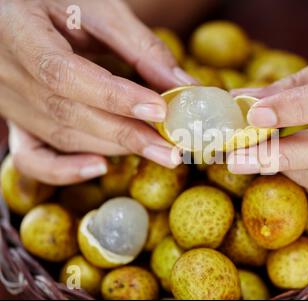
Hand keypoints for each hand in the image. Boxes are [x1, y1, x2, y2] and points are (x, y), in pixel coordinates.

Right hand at [0, 0, 193, 183]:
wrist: (16, 11)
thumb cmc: (56, 0)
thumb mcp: (97, 8)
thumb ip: (139, 46)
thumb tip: (183, 86)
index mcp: (19, 32)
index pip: (64, 74)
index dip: (114, 96)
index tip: (159, 109)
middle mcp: (7, 74)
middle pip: (68, 114)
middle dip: (128, 134)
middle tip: (173, 149)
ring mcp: (10, 103)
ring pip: (62, 137)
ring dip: (115, 147)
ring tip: (158, 152)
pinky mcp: (17, 121)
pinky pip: (32, 157)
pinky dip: (65, 170)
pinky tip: (101, 167)